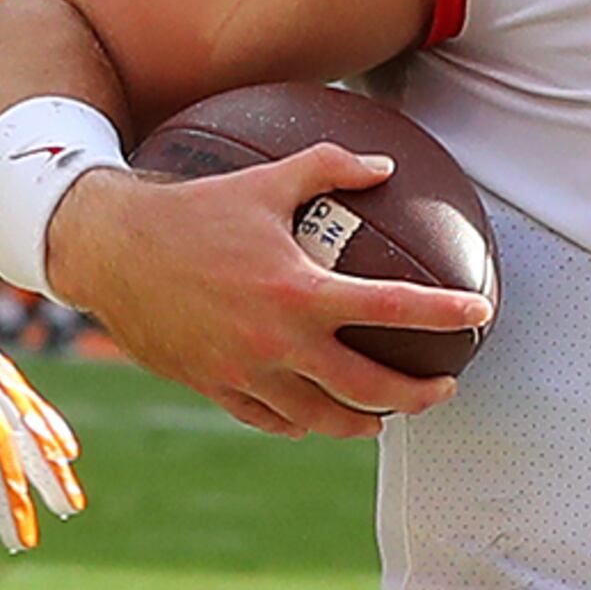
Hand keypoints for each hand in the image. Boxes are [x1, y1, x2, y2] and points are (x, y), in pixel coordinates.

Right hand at [50, 142, 486, 438]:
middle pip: (368, 389)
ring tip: (384, 418)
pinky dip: (303, 422)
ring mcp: (247, 375)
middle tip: (442, 389)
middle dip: (415, 397)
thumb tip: (383, 167)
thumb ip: (329, 167)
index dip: (444, 313)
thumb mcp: (263, 179)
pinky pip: (271, 420)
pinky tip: (317, 418)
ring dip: (362, 422)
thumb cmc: (190, 210)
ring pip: (322, 419)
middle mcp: (279, 343)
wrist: (111, 252)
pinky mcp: (217, 388)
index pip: (392, 309)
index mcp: (300, 292)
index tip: (479, 314)